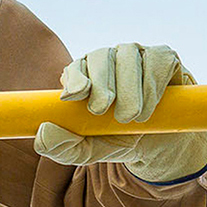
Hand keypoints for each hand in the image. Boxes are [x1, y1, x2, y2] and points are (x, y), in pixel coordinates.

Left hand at [33, 43, 206, 183]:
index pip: (75, 68)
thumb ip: (66, 148)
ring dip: (129, 89)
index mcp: (85, 76)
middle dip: (100, 83)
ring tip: (132, 117)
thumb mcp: (93, 151)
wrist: (162, 144)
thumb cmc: (120, 140)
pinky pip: (157, 60)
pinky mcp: (163, 57)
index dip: (74, 78)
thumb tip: (42, 134)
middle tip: (102, 111)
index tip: (74, 97)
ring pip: (128, 56)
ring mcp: (136, 55)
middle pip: (100, 56)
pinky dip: (152, 84)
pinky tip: (150, 107)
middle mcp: (108, 60)